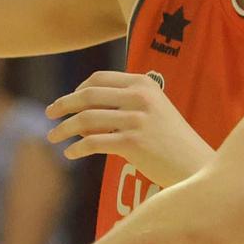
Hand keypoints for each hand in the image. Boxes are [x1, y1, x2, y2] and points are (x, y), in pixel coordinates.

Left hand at [45, 71, 212, 187]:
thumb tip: (80, 116)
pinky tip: (70, 153)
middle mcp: (140, 97)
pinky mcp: (133, 143)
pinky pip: (93, 142)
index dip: (77, 89)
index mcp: (143, 83)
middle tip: (48, 114)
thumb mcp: (152, 111)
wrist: (194, 164)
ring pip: (86, 119)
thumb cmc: (170, 141)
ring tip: (52, 137)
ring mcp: (137, 119)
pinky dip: (77, 148)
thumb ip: (122, 105)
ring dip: (64, 128)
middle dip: (63, 104)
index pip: (99, 79)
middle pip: (88, 95)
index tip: (66, 101)